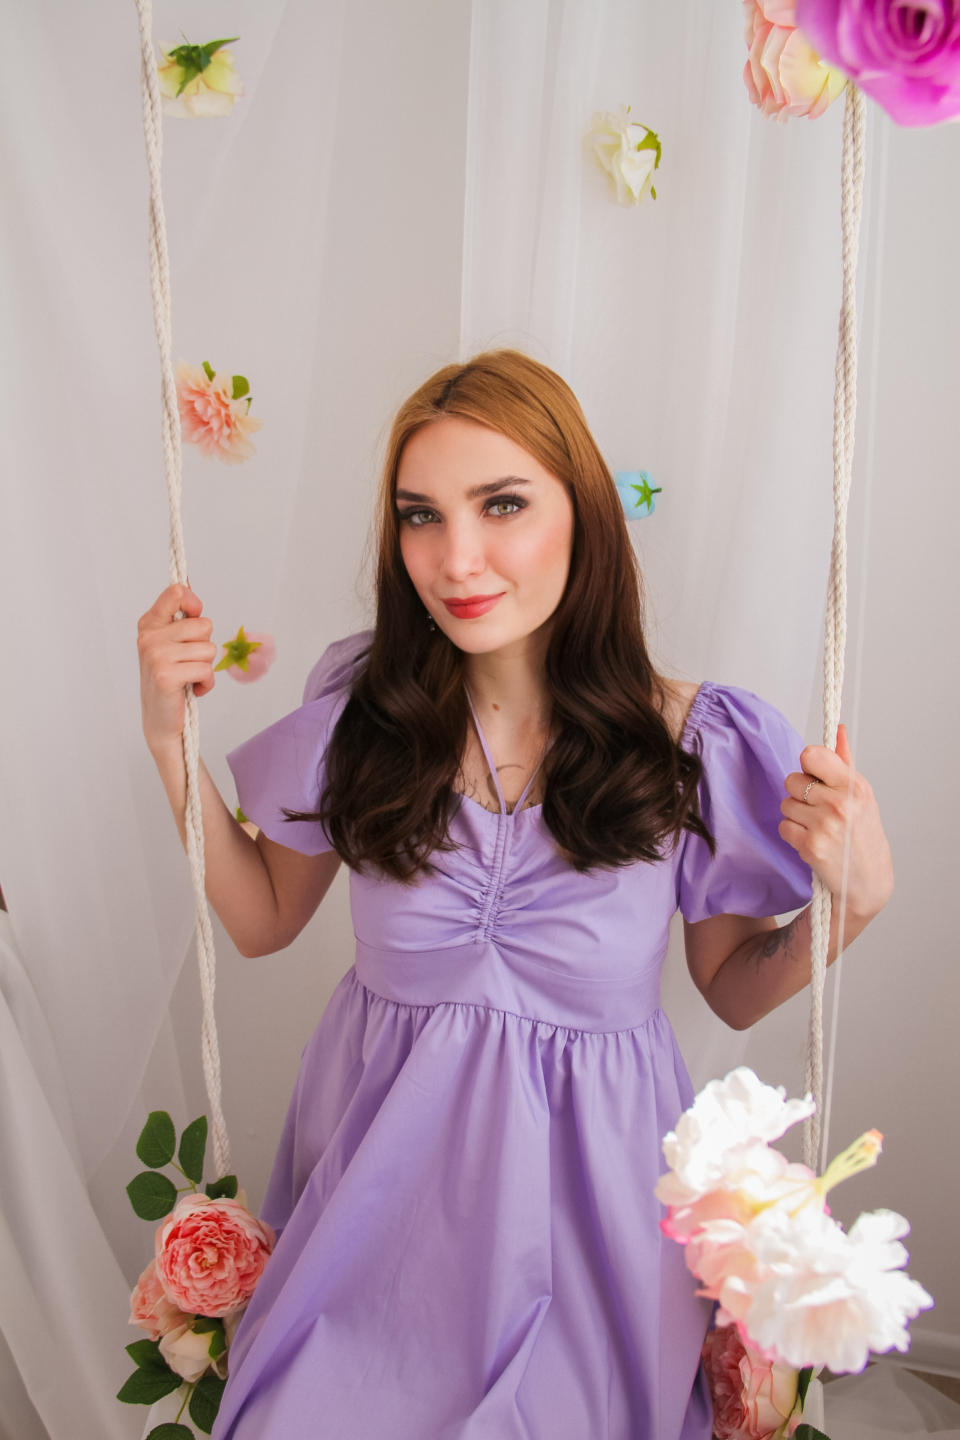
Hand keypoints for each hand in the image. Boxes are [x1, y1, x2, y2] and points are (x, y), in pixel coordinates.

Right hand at [137, 583, 217, 752]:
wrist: (160, 720)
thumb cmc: (171, 680)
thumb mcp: (172, 644)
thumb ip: (181, 619)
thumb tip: (189, 588)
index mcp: (149, 624)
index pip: (177, 592)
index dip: (194, 603)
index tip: (194, 616)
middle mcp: (149, 637)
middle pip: (204, 624)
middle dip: (205, 646)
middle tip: (188, 662)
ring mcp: (155, 655)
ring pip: (209, 649)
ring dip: (205, 667)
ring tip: (189, 677)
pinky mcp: (165, 676)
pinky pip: (206, 670)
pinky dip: (206, 684)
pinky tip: (192, 689)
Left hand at [779, 723, 893, 920]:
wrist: (866, 879)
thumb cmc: (862, 833)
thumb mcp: (860, 795)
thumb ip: (843, 762)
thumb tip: (838, 729)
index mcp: (854, 786)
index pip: (812, 755)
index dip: (808, 765)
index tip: (815, 776)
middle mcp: (840, 803)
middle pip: (792, 780)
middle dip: (800, 793)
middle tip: (817, 807)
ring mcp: (824, 825)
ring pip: (785, 804)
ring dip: (796, 815)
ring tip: (817, 826)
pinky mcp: (810, 846)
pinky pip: (783, 826)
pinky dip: (793, 834)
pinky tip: (811, 840)